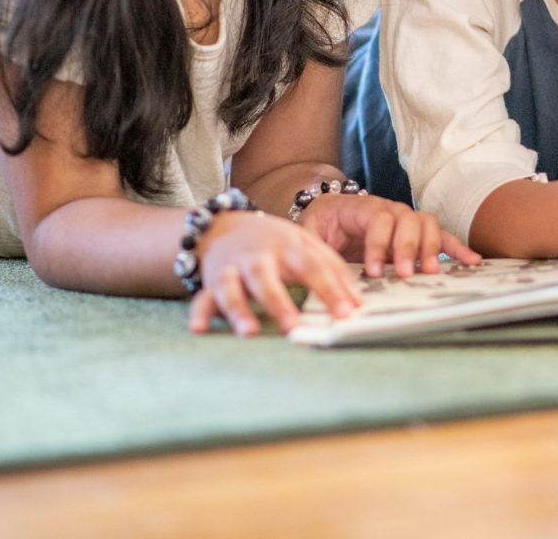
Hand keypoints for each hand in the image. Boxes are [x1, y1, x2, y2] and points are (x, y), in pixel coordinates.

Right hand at [189, 210, 362, 337]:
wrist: (223, 225)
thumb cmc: (274, 241)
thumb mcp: (306, 244)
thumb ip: (333, 268)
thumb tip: (357, 301)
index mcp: (286, 246)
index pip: (311, 266)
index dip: (330, 289)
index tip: (347, 313)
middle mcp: (256, 258)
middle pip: (266, 279)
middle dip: (279, 303)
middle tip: (294, 327)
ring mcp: (231, 270)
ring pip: (231, 289)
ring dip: (238, 310)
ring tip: (249, 332)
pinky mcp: (210, 283)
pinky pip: (202, 298)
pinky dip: (199, 314)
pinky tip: (199, 329)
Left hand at [298, 192, 481, 277]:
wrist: (328, 214)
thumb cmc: (320, 225)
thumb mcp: (309, 233)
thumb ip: (314, 247)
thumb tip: (318, 271)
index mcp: (360, 207)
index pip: (377, 219)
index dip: (378, 244)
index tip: (371, 271)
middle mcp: (388, 208)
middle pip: (406, 219)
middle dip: (407, 247)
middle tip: (403, 274)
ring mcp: (405, 220)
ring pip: (426, 223)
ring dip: (430, 247)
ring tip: (429, 272)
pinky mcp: (416, 235)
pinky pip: (441, 236)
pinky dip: (457, 248)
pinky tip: (471, 262)